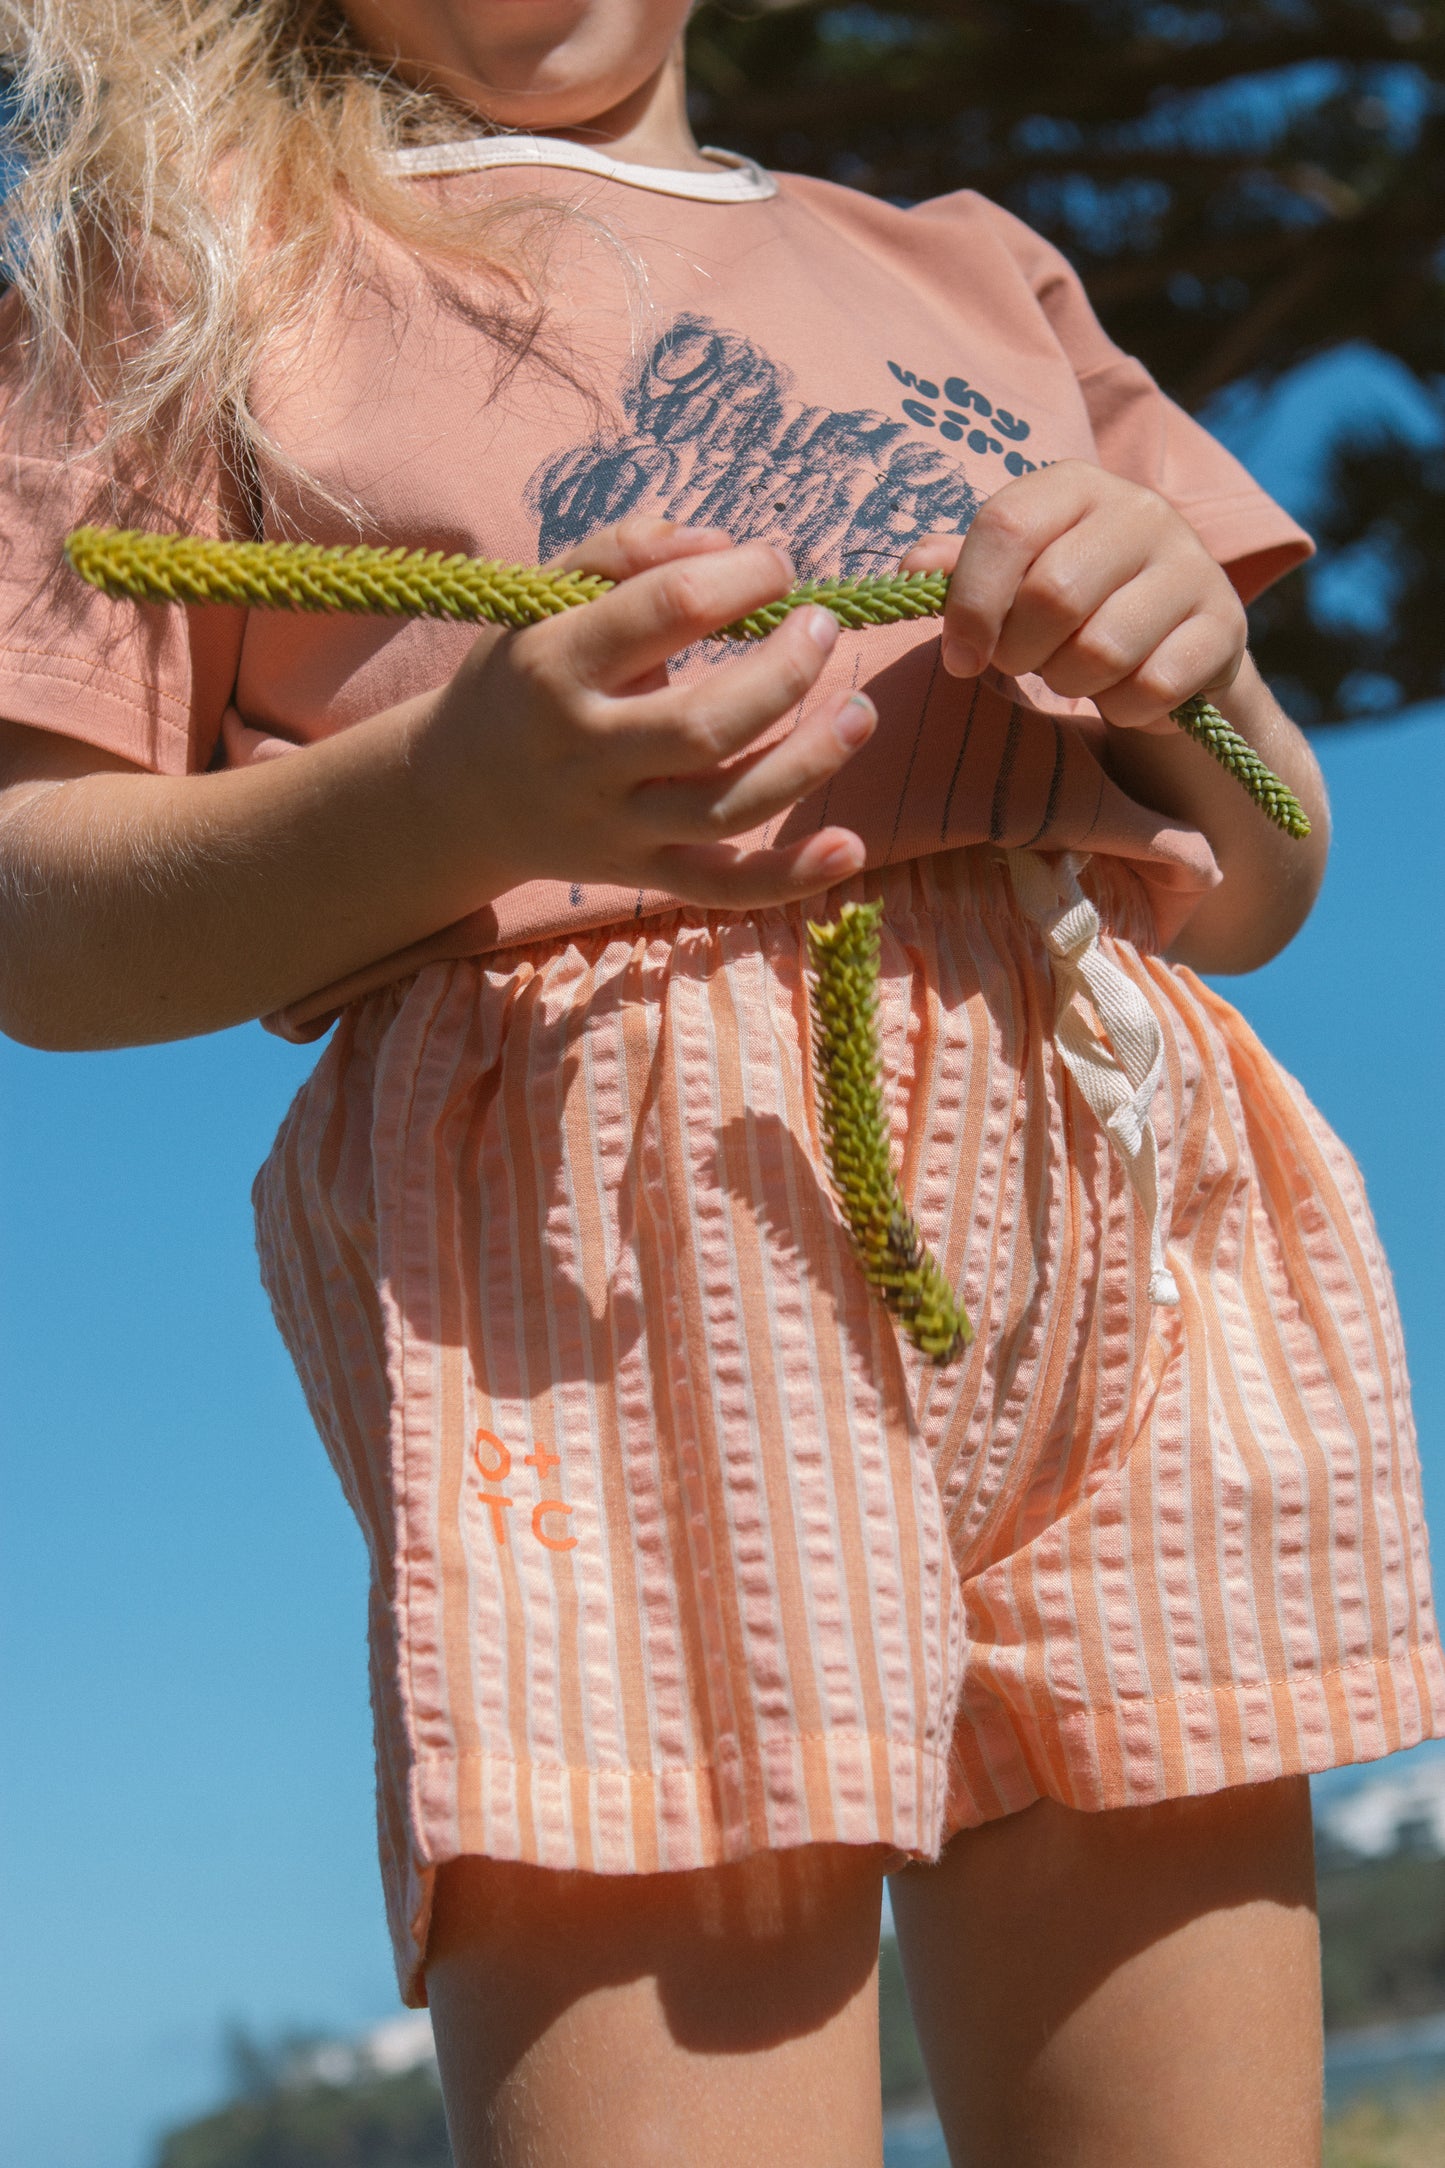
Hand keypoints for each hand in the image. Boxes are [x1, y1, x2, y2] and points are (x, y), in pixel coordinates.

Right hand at [420, 516, 876, 907]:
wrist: (459, 793)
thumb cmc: (522, 675)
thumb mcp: (545, 598)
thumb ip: (628, 552)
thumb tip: (725, 545)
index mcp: (557, 665)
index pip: (669, 609)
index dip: (744, 577)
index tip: (777, 564)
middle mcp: (587, 753)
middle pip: (709, 722)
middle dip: (788, 669)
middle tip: (824, 627)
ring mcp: (617, 824)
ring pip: (728, 807)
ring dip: (810, 762)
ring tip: (859, 713)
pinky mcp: (643, 874)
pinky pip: (723, 888)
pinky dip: (790, 879)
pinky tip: (850, 850)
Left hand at [901, 461, 1247, 732]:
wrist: (1172, 641)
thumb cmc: (1071, 604)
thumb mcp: (1010, 578)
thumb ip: (959, 568)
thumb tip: (914, 567)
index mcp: (1074, 486)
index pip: (1006, 527)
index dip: (970, 603)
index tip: (959, 659)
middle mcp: (1140, 510)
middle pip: (1051, 597)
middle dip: (1022, 653)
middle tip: (1028, 662)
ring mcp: (1191, 565)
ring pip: (1101, 650)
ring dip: (1072, 683)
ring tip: (1077, 671)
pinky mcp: (1225, 625)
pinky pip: (1150, 688)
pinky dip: (1123, 709)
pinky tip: (1125, 692)